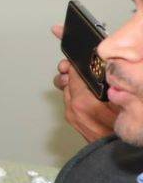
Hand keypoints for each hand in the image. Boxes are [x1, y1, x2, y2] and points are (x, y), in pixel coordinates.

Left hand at [51, 25, 117, 141]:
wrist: (119, 150)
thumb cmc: (123, 124)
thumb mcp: (124, 97)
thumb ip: (116, 79)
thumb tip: (110, 65)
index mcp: (85, 99)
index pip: (73, 66)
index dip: (70, 48)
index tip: (59, 32)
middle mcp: (74, 106)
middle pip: (67, 75)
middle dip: (73, 66)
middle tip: (80, 62)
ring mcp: (72, 113)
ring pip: (68, 86)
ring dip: (75, 79)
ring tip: (86, 77)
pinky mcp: (74, 119)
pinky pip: (72, 97)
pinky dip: (78, 91)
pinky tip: (90, 91)